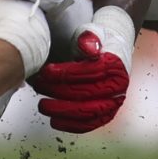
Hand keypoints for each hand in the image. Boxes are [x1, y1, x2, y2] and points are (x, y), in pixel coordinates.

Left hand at [29, 6, 134, 133]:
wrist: (110, 53)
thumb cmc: (97, 43)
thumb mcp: (92, 33)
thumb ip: (88, 37)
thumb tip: (88, 46)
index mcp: (115, 67)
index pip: (89, 72)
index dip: (66, 73)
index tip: (46, 72)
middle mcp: (118, 87)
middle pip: (87, 93)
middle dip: (59, 92)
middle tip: (39, 87)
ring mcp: (113, 103)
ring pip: (88, 112)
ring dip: (63, 112)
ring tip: (43, 106)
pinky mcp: (106, 115)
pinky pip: (90, 124)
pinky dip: (71, 125)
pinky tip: (55, 121)